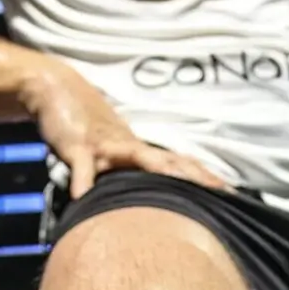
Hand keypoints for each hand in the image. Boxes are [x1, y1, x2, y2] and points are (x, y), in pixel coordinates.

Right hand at [25, 65, 231, 199]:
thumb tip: (149, 201)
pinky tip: (82, 196)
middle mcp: (128, 146)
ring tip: (175, 184)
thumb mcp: (110, 151)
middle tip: (220, 193)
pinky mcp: (77, 145)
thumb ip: (127, 173)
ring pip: (135, 156)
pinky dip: (83, 179)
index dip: (205, 178)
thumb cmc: (86, 124)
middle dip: (194, 177)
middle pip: (168, 162)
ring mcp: (105, 144)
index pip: (179, 164)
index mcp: (139, 150)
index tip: (232, 194)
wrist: (57, 89)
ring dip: (156, 169)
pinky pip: (82, 164)